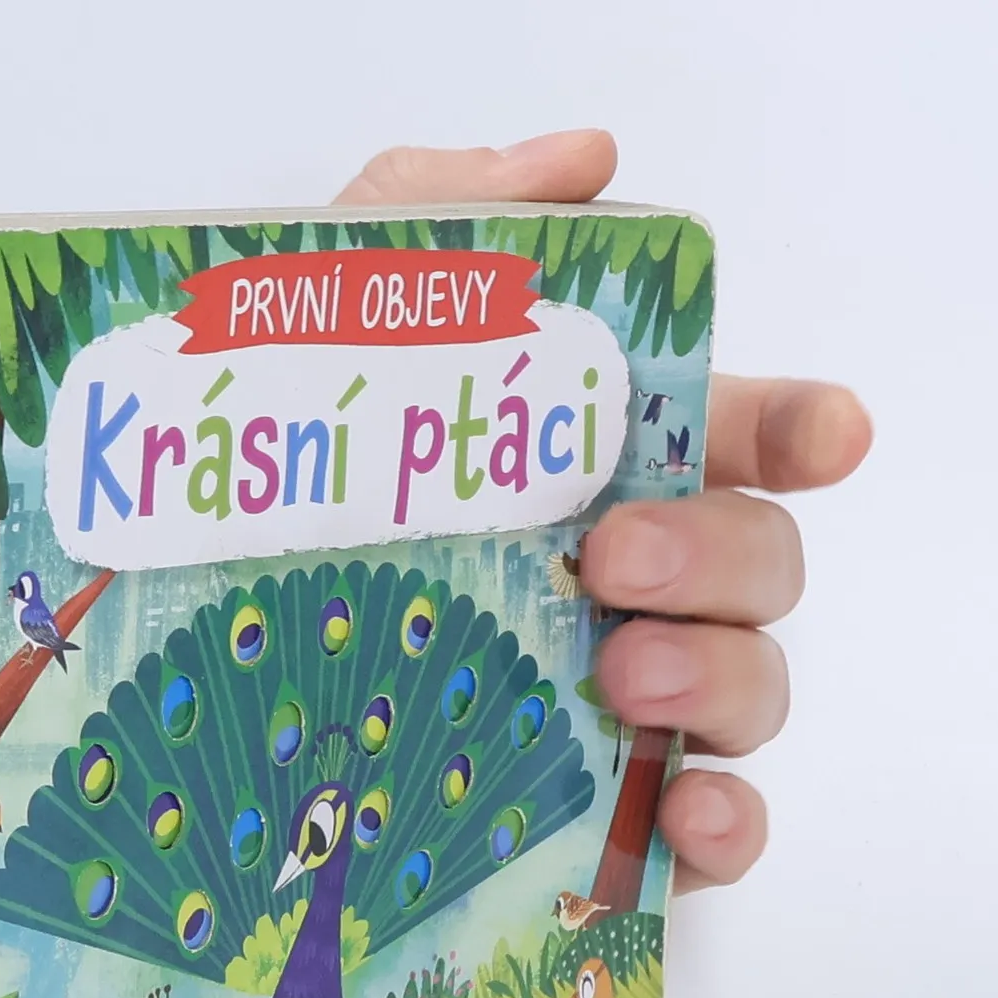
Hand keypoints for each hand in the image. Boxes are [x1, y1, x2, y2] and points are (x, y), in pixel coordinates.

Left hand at [339, 131, 871, 893]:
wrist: (169, 651)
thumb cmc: (275, 489)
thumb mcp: (322, 327)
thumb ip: (440, 219)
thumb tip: (585, 167)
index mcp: (593, 473)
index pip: (735, 436)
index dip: (798, 428)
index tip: (828, 436)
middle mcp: (632, 585)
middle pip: (762, 564)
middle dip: (721, 552)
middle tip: (611, 558)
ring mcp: (626, 703)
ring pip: (755, 692)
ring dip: (721, 678)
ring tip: (620, 676)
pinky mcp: (597, 816)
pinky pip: (709, 830)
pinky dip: (724, 829)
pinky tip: (685, 821)